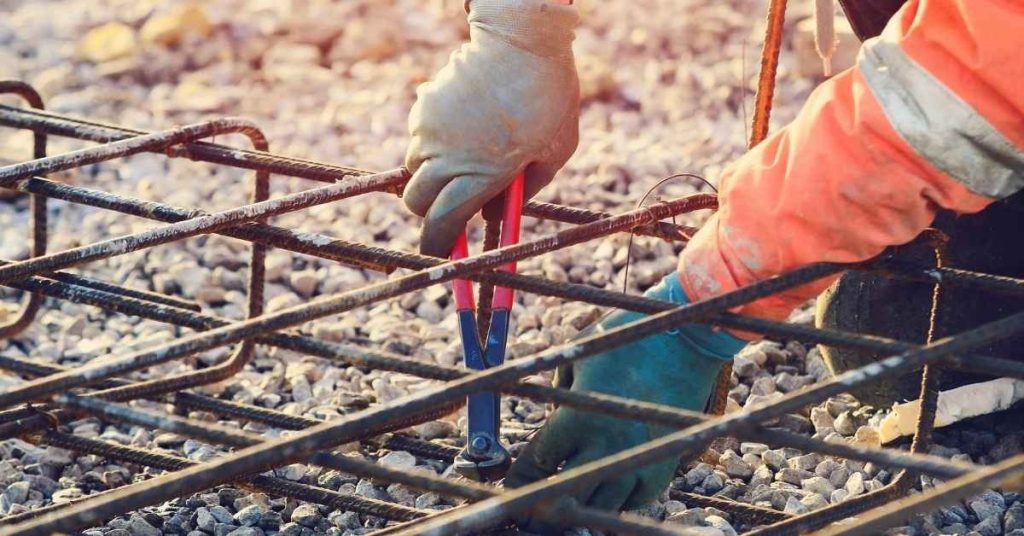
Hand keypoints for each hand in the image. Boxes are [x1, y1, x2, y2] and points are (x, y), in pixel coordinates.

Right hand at [404, 0, 579, 256]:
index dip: (437, 246)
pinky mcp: (423, 108)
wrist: (522, 41)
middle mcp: (446, 158)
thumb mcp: (554, 154)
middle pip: (415, 203)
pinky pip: (419, 138)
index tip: (441, 254)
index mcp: (480, 176)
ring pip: (414, 170)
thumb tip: (496, 216)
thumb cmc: (548, 99)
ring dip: (432, 176)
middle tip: (453, 208)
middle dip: (430, 213)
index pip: (442, 226)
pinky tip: (463, 126)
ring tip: (465, 158)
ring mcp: (429, 131)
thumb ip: (524, 191)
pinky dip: (433, 144)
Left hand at [504, 272, 744, 528]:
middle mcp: (605, 445)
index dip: (520, 481)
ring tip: (566, 510)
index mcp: (576, 417)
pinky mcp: (662, 467)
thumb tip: (549, 430)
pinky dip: (616, 505)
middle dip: (542, 509)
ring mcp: (636, 459)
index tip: (512, 488)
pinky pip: (633, 503)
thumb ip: (558, 400)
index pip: (537, 463)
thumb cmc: (624, 340)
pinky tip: (603, 498)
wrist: (685, 339)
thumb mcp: (576, 358)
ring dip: (579, 510)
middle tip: (532, 514)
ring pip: (599, 508)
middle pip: (564, 497)